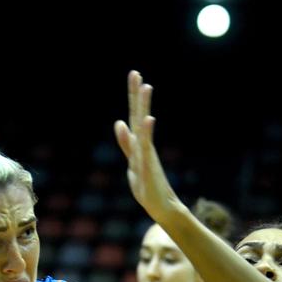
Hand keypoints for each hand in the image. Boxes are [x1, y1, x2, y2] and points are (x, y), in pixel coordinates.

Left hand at [114, 70, 179, 223]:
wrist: (163, 208)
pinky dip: (147, 133)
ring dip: (144, 107)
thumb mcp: (133, 162)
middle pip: (139, 117)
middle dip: (137, 95)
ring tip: (146, 87)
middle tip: (136, 73)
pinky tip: (149, 119)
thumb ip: (126, 143)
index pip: (134, 116)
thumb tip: (119, 122)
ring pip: (144, 128)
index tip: (135, 75)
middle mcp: (144, 146)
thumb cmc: (148, 187)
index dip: (133, 97)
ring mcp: (147, 155)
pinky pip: (147, 148)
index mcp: (139, 144)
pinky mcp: (149, 167)